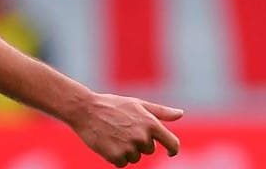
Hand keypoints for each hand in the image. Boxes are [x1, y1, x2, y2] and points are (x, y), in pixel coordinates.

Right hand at [68, 93, 182, 166]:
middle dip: (138, 142)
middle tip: (123, 129)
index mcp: (151, 123)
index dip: (173, 149)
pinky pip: (122, 163)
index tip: (170, 152)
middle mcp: (143, 136)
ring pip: (135, 157)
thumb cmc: (112, 105)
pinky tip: (108, 142)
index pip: (172, 143)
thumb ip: (161, 111)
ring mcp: (130, 148)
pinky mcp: (117, 157)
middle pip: (149, 150)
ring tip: (114, 134)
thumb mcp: (137, 104)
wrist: (85, 109)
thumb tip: (180, 113)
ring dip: (126, 149)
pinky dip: (116, 156)